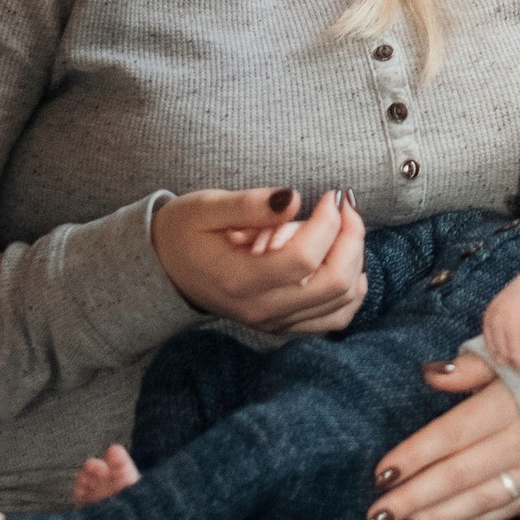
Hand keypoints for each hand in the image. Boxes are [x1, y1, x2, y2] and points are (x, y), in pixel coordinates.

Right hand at [154, 186, 365, 335]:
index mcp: (239, 280)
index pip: (304, 260)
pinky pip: (335, 317)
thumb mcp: (207, 208)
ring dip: (354, 261)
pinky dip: (350, 289)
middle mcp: (261, 309)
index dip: (329, 223)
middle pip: (334, 284)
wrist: (165, 270)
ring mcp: (274, 322)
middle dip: (352, 239)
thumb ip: (250, 205)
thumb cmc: (185, 232)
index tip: (330, 195)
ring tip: (341, 229)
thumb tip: (295, 199)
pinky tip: (343, 259)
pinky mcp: (284, 324)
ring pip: (342, 303)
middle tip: (344, 206)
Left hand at [370, 364, 519, 519]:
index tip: (380, 474)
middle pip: (457, 475)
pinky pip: (505, 509)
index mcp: (507, 405)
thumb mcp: (515, 356)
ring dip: (437, 517)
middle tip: (376, 517)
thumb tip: (429, 374)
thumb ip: (471, 368)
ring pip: (478, 500)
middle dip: (413, 498)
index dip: (414, 456)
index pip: (450, 435)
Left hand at [479, 254, 519, 380]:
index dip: (502, 359)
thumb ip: (501, 329)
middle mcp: (499, 318)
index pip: (492, 347)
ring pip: (517, 355)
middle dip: (515, 366)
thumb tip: (501, 360)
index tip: (511, 368)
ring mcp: (515, 320)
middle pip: (504, 353)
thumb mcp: (507, 310)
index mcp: (490, 316)